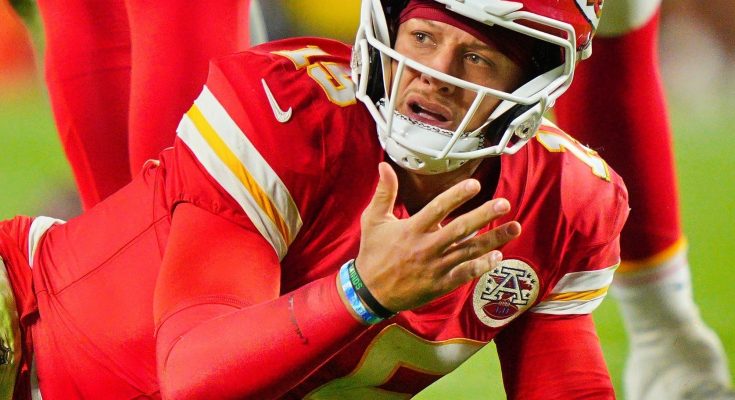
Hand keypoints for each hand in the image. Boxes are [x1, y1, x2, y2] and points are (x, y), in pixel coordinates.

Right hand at [355, 162, 521, 311]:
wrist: (371, 292)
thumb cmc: (373, 252)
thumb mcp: (373, 220)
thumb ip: (384, 193)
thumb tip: (384, 166)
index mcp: (412, 229)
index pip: (437, 208)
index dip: (456, 196)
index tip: (475, 185)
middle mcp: (426, 247)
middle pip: (460, 230)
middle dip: (483, 216)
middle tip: (504, 204)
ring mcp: (435, 267)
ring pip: (469, 251)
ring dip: (493, 240)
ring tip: (514, 228)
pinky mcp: (440, 284)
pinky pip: (465, 274)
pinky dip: (481, 266)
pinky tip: (498, 257)